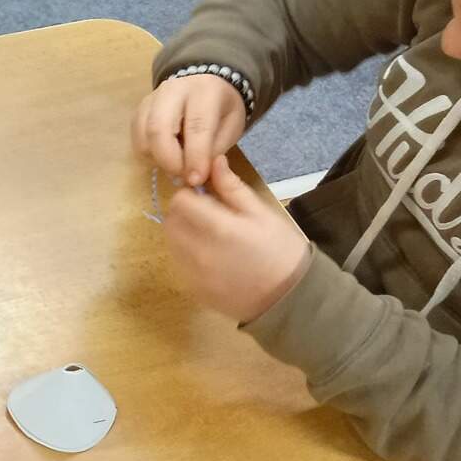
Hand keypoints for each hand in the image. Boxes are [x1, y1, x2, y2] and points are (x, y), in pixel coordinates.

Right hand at [132, 72, 248, 187]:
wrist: (206, 84)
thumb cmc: (223, 109)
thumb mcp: (231, 128)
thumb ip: (213, 151)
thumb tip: (193, 175)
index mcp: (204, 91)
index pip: (196, 126)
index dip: (195, 156)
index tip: (196, 180)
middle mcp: (173, 90)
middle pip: (158, 127)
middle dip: (168, 160)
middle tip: (181, 177)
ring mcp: (152, 98)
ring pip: (142, 134)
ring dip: (156, 158)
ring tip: (175, 165)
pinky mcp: (140, 109)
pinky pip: (136, 137)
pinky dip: (148, 154)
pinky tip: (165, 156)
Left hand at [161, 156, 312, 323]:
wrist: (290, 299)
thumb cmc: (281, 250)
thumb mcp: (263, 213)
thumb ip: (233, 188)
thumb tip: (214, 161)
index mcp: (218, 228)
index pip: (179, 201)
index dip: (190, 194)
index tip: (206, 197)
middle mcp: (199, 252)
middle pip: (170, 221)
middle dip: (184, 213)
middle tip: (208, 215)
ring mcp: (194, 274)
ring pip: (171, 243)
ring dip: (183, 233)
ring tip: (211, 236)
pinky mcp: (194, 290)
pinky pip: (179, 264)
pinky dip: (187, 256)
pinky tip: (212, 258)